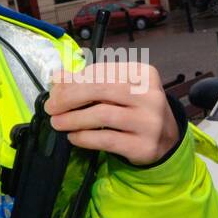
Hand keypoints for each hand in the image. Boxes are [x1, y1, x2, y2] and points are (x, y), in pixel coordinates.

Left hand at [44, 61, 179, 165]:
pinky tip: (73, 136)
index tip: (56, 88)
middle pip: (101, 90)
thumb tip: (58, 77)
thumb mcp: (118, 91)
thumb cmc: (136, 109)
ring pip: (102, 115)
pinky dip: (84, 137)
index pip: (102, 71)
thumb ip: (89, 82)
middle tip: (51, 106)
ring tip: (57, 122)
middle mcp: (150, 96)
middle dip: (70, 97)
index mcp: (144, 74)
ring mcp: (149, 122)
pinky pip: (106, 139)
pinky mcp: (143, 146)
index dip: (74, 79)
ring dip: (73, 118)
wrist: (166, 140)